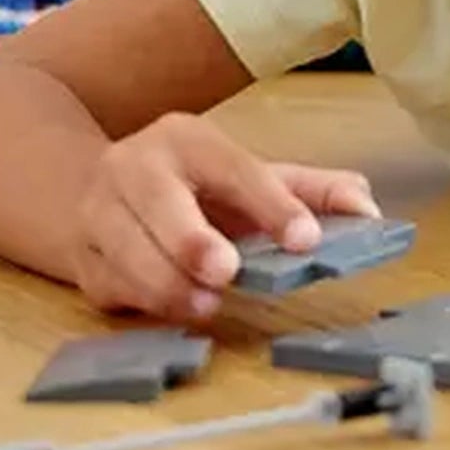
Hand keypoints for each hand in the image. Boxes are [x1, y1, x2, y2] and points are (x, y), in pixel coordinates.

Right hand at [70, 113, 377, 321]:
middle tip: (226, 270)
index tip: (306, 239)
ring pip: (125, 246)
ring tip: (206, 304)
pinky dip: (140, 300)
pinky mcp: (81, 257)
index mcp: (187, 139)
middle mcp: (134, 166)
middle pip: (160, 200)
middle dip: (191, 238)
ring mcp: (98, 211)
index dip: (273, 203)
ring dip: (166, 281)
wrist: (96, 193)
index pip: (234, 168)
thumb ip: (313, 192)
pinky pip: (107, 282)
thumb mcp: (254, 179)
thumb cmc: (196, 190)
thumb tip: (368, 209)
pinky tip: (172, 310)